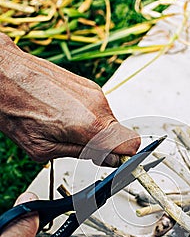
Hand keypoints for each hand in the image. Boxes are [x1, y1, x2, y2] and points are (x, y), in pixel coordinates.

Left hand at [0, 33, 139, 165]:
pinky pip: (99, 108)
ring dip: (95, 131)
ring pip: (109, 121)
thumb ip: (82, 155)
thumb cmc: (16, 110)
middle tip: (81, 148)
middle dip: (106, 146)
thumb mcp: (45, 149)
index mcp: (91, 126)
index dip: (124, 157)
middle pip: (121, 134)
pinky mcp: (88, 85)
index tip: (112, 161)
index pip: (131, 145)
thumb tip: (108, 160)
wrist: (3, 75)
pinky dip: (88, 117)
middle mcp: (98, 105)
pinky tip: (65, 116)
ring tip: (66, 129)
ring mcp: (94, 92)